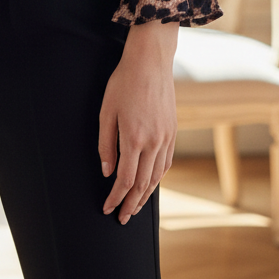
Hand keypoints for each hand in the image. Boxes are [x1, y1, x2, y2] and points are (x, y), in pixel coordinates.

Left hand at [98, 20, 178, 223]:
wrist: (151, 61)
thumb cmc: (124, 82)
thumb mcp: (106, 110)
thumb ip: (106, 143)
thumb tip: (107, 171)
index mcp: (134, 138)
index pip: (125, 179)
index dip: (115, 197)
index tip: (107, 208)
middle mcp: (153, 142)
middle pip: (142, 184)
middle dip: (131, 204)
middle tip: (122, 218)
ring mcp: (166, 137)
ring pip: (157, 176)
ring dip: (145, 195)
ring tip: (135, 207)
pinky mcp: (173, 131)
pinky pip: (166, 163)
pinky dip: (158, 178)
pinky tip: (151, 184)